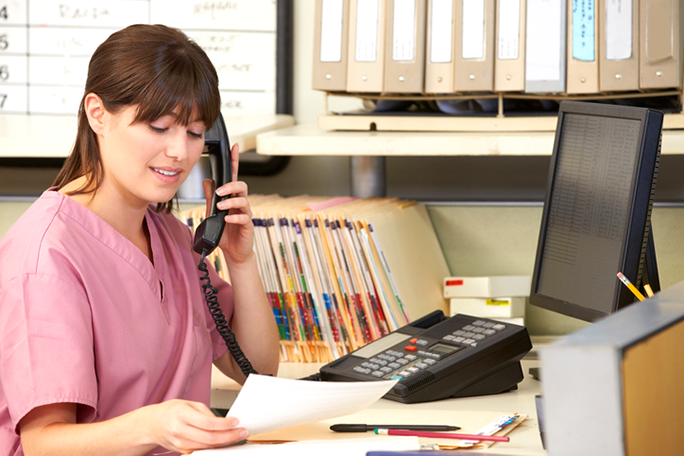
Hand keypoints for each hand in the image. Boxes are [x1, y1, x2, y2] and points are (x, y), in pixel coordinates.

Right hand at [148, 399, 247, 453]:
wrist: (153, 424)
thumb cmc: (171, 411)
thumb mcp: (189, 404)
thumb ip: (206, 413)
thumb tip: (222, 423)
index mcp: (182, 415)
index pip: (207, 423)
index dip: (224, 424)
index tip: (236, 422)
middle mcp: (180, 431)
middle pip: (209, 438)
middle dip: (229, 436)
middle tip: (242, 432)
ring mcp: (180, 444)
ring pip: (207, 447)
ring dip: (225, 443)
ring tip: (237, 436)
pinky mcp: (182, 451)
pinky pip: (202, 450)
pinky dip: (215, 447)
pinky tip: (224, 442)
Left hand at [202, 143, 255, 265]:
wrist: (233, 252)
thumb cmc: (224, 232)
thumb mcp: (212, 213)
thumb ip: (210, 198)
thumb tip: (207, 181)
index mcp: (232, 197)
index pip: (233, 176)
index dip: (235, 161)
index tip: (234, 148)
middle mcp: (240, 203)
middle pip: (241, 186)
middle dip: (231, 185)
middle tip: (219, 191)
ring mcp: (245, 214)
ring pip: (244, 200)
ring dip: (231, 201)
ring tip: (220, 207)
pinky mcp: (248, 225)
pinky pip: (244, 218)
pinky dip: (234, 218)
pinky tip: (226, 219)